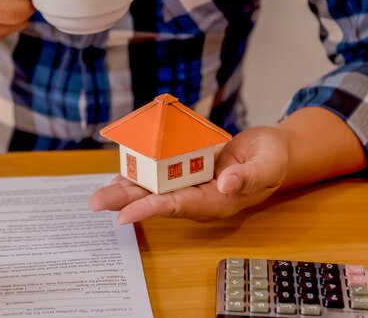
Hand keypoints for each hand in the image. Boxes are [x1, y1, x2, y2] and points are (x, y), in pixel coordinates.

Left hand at [88, 126, 289, 222]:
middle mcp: (197, 197)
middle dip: (125, 202)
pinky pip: (158, 174)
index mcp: (216, 202)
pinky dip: (138, 172)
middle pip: (156, 201)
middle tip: (95, 203)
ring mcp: (189, 184)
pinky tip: (119, 174)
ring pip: (152, 189)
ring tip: (98, 194)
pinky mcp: (185, 170)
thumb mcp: (268, 164)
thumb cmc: (272, 159)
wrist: (268, 151)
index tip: (124, 216)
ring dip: (125, 190)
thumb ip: (250, 177)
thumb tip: (226, 184)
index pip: (178, 207)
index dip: (149, 211)